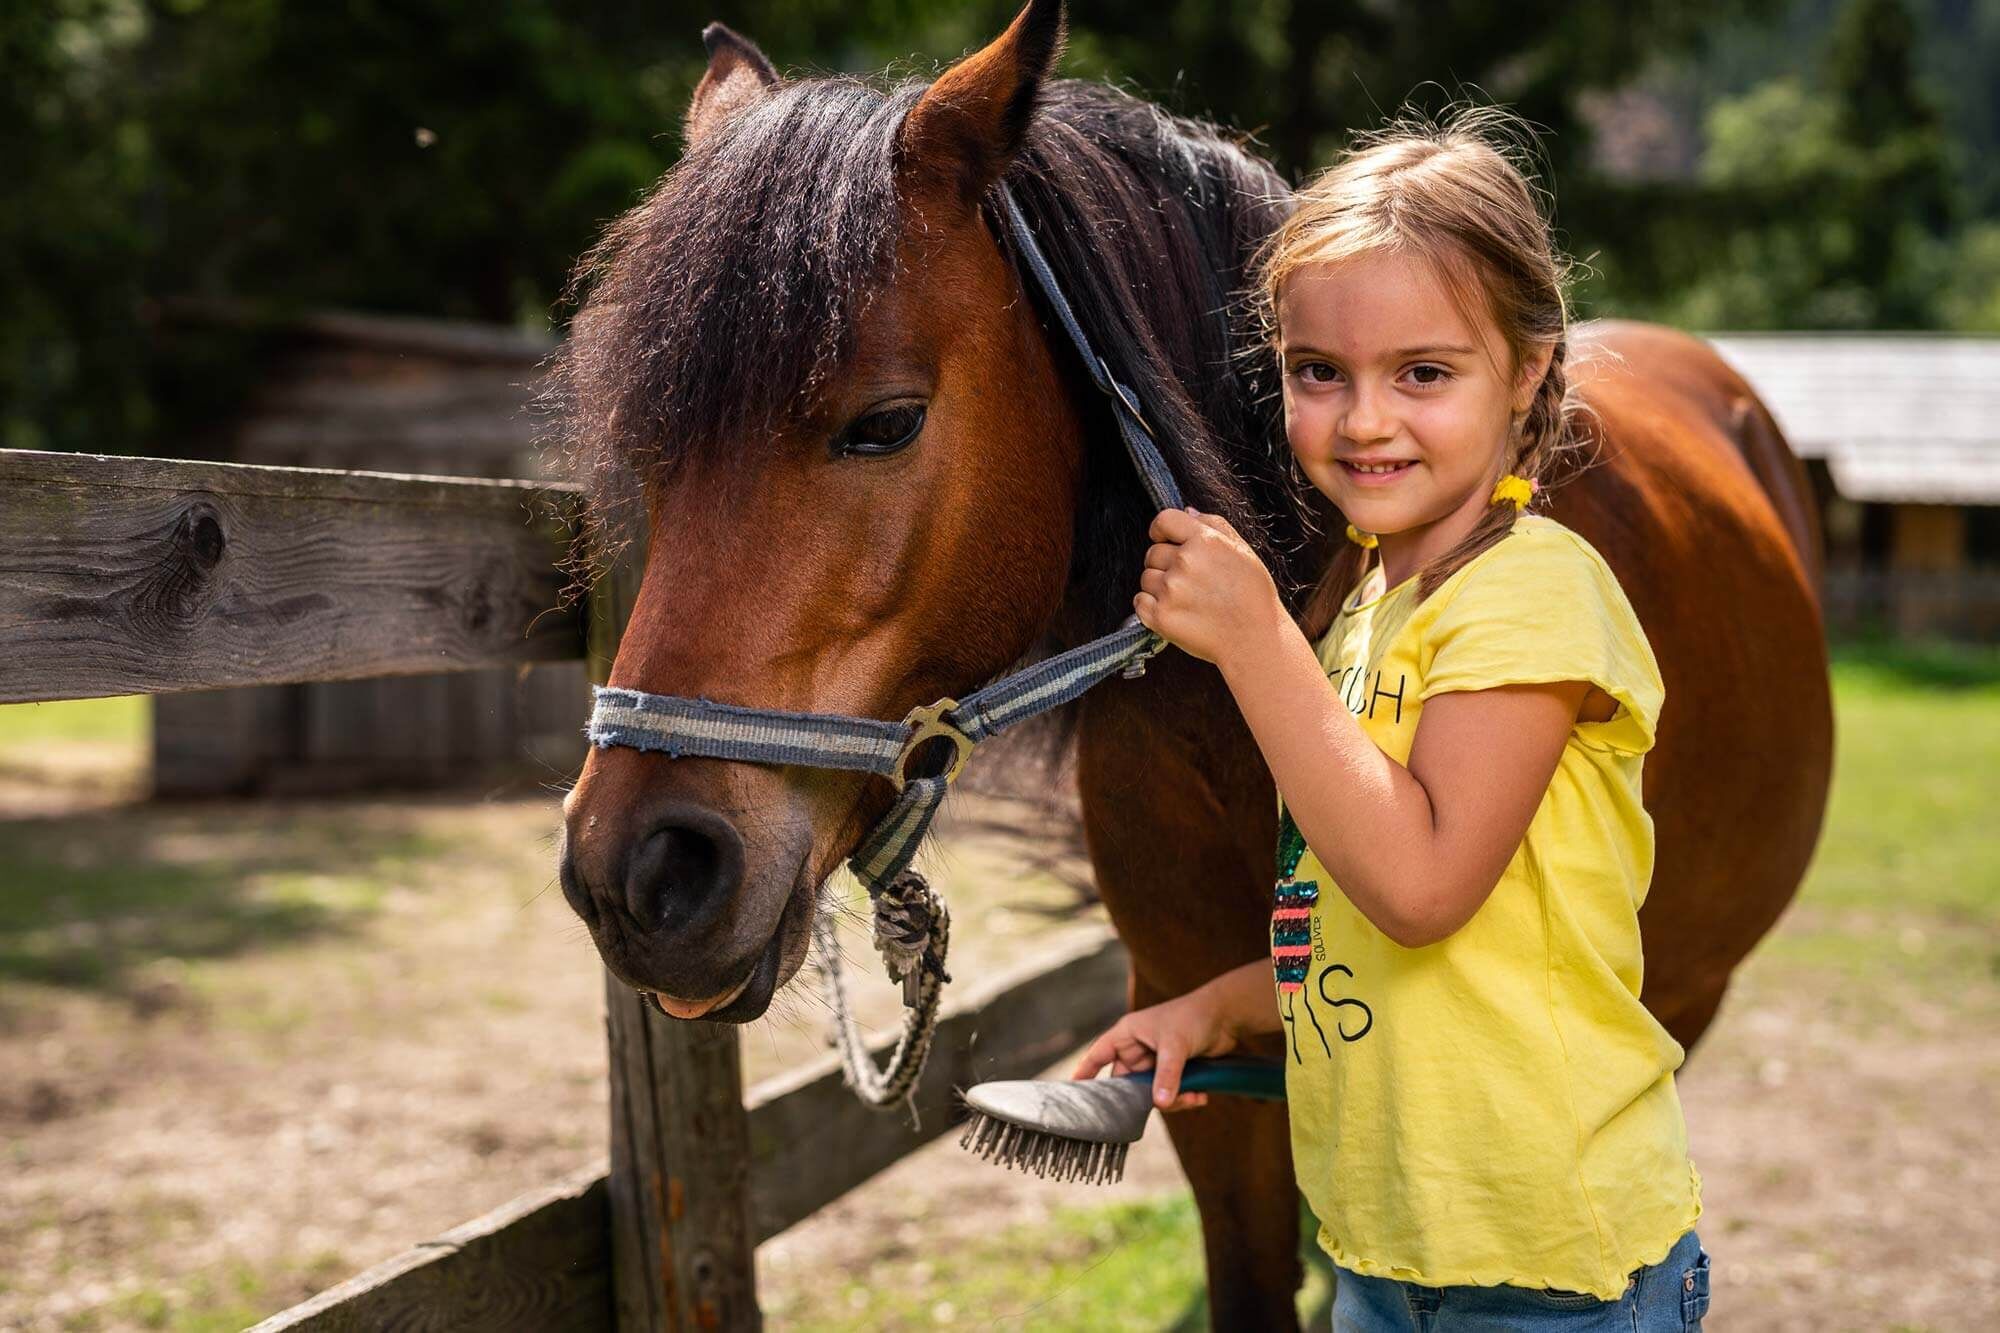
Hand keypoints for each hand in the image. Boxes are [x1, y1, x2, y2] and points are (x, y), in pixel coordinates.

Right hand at [1069, 984, 1240, 1110]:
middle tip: (1157, 1105)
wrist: (1226, 1015)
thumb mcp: (1175, 1046)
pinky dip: (1183, 1097)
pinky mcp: (1173, 1070)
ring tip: (1192, 1097)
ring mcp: (1156, 1060)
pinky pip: (1169, 1092)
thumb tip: (1160, 1104)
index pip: (1098, 1054)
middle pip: (1127, 1082)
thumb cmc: (1193, 1017)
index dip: (1086, 1072)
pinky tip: (1200, 1095)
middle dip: (1142, 1098)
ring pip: (1150, 1092)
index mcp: (1128, 1034)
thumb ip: (1166, 1076)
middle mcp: (1138, 1048)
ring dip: (1170, 1100)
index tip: (1074, 1094)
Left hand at [1134, 508, 1284, 668]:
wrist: (1255, 639)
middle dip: (1164, 563)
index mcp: (1204, 541)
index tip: (1162, 537)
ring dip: (1159, 586)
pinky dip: (1150, 607)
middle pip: (1152, 553)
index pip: (1164, 520)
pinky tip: (1175, 611)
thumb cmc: (1253, 596)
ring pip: (1146, 578)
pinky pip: (1139, 601)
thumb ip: (1214, 525)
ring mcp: (1170, 590)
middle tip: (1188, 581)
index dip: (1160, 529)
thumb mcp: (1243, 551)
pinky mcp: (1160, 616)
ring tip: (1187, 599)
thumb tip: (1187, 511)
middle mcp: (1184, 562)